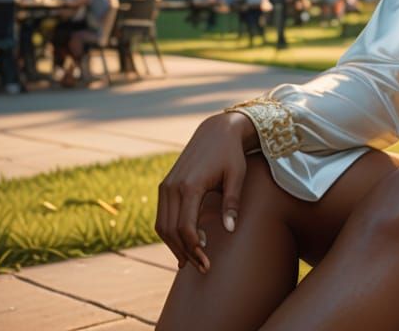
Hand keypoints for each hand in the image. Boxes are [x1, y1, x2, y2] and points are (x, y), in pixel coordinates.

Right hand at [155, 112, 254, 273]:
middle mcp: (172, 186)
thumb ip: (232, 203)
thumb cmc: (231, 154)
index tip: (207, 263)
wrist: (216, 131)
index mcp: (190, 185)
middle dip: (184, 252)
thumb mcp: (237, 176)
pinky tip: (184, 243)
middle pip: (170, 230)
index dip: (194, 249)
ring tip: (191, 260)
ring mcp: (166, 185)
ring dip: (174, 245)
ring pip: (162, 225)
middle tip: (201, 268)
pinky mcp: (165, 185)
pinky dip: (170, 232)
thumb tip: (230, 229)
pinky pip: (162, 215)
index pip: (186, 227)